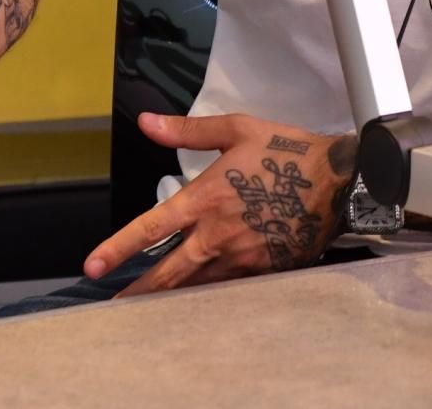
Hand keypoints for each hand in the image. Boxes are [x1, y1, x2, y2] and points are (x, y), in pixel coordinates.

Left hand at [86, 113, 357, 296]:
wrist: (339, 178)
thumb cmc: (287, 150)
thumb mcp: (237, 130)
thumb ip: (187, 130)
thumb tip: (146, 122)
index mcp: (205, 199)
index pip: (151, 229)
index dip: (118, 248)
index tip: (93, 267)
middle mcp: (218, 234)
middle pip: (169, 272)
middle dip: (139, 291)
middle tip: (114, 307)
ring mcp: (242, 256)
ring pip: (197, 285)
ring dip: (172, 297)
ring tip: (149, 308)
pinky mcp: (264, 268)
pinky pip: (230, 286)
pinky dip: (210, 293)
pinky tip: (200, 300)